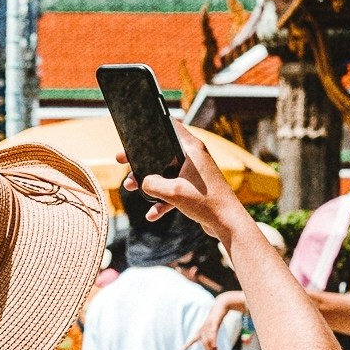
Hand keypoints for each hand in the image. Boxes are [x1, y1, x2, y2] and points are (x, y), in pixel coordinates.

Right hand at [138, 122, 245, 251]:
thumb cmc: (205, 202)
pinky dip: (163, 201)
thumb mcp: (172, 192)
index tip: (135, 129)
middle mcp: (194, 157)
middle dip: (141, 160)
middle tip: (121, 160)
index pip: (170, 126)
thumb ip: (152, 184)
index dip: (152, 126)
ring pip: (166, 173)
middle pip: (162, 153)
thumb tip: (142, 182)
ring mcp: (194, 173)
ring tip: (129, 188)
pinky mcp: (195, 189)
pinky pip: (174, 190)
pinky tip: (152, 215)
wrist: (227, 223)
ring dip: (149, 183)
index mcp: (192, 149)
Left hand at [185, 307, 227, 349]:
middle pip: (204, 343)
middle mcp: (203, 329)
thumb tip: (213, 345)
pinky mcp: (214, 324)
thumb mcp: (212, 326)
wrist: (220, 307)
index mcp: (201, 330)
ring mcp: (208, 327)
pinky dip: (213, 341)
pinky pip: (213, 335)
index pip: (193, 339)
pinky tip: (215, 348)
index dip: (187, 344)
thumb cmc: (216, 318)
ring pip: (208, 340)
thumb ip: (212, 336)